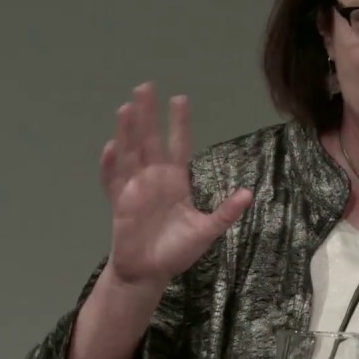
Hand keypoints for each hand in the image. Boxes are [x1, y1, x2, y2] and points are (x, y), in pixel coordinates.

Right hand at [98, 82, 251, 289]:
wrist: (149, 272)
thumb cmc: (177, 250)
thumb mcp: (207, 231)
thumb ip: (225, 212)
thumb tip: (248, 193)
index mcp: (175, 180)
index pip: (178, 145)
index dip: (179, 123)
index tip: (180, 98)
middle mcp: (154, 178)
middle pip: (150, 140)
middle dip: (148, 115)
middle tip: (146, 86)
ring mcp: (135, 189)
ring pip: (130, 153)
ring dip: (127, 131)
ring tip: (127, 107)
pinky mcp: (120, 204)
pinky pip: (113, 181)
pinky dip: (110, 165)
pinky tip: (111, 148)